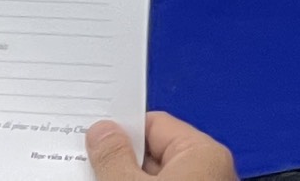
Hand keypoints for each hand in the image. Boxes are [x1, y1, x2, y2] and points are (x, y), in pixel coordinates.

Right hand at [86, 113, 237, 180]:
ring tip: (95, 176)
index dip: (121, 130)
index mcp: (204, 153)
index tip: (94, 136)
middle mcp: (210, 171)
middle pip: (155, 153)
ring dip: (128, 177)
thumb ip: (115, 158)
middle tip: (88, 163)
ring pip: (158, 176)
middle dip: (122, 159)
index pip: (156, 124)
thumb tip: (103, 133)